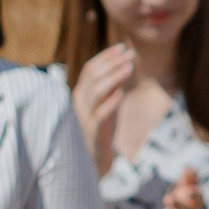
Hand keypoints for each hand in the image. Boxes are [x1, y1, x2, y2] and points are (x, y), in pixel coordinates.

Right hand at [73, 43, 136, 174]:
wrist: (93, 160)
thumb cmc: (101, 129)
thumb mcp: (107, 104)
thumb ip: (112, 86)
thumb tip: (124, 63)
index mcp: (81, 94)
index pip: (91, 69)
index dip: (106, 57)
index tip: (123, 47)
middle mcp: (79, 103)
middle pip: (93, 76)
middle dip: (112, 63)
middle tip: (130, 54)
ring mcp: (84, 117)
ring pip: (96, 92)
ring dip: (114, 77)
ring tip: (129, 68)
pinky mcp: (93, 132)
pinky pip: (100, 115)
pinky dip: (111, 102)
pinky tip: (122, 92)